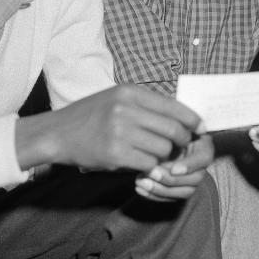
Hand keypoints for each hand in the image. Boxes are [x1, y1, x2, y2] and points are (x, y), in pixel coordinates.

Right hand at [15, 84, 201, 173]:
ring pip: (163, 148)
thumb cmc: (90, 116)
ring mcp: (120, 131)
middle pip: (173, 129)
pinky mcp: (115, 153)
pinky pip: (148, 163)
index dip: (192, 119)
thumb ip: (145, 104)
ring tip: (152, 156)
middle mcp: (126, 109)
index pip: (174, 106)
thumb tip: (182, 115)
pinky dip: (149, 167)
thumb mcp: (117, 98)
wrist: (57, 134)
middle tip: (178, 148)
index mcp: (130, 92)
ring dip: (162, 156)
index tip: (201, 128)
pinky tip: (140, 165)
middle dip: (181, 141)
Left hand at [135, 134, 214, 201]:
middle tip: (151, 173)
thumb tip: (167, 136)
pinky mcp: (180, 189)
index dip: (190, 165)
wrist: (156, 138)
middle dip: (171, 179)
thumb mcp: (170, 124)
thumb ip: (170, 130)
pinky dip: (154, 195)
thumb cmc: (164, 127)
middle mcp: (201, 164)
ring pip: (184, 192)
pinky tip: (139, 187)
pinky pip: (172, 198)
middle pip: (195, 179)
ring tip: (140, 181)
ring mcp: (192, 178)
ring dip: (161, 189)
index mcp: (202, 146)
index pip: (203, 158)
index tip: (174, 169)